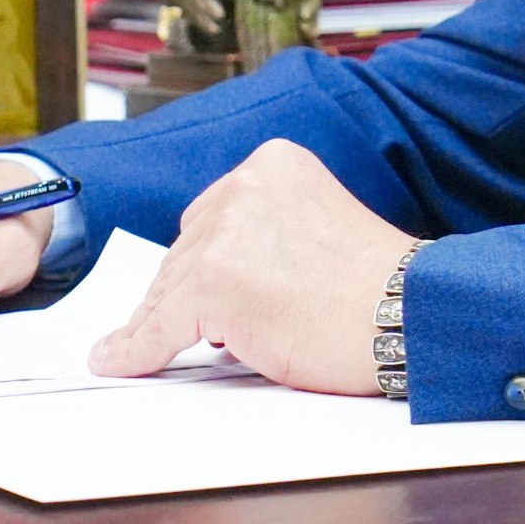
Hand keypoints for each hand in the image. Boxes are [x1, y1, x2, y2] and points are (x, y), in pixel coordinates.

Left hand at [90, 138, 411, 394]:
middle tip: (189, 330)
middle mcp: (243, 187)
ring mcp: (225, 233)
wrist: (407, 314)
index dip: (204, 262)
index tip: (192, 290)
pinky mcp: (212, 284)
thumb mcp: (318, 225)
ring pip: (169, 290)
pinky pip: (158, 327)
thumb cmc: (378, 288)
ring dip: (164, 324)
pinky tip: (117, 359)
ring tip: (145, 349)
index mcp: (273, 164)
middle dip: (184, 293)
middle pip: (184, 250)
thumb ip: (267, 235)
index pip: (211, 217)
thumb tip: (214, 285)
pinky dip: (136, 349)